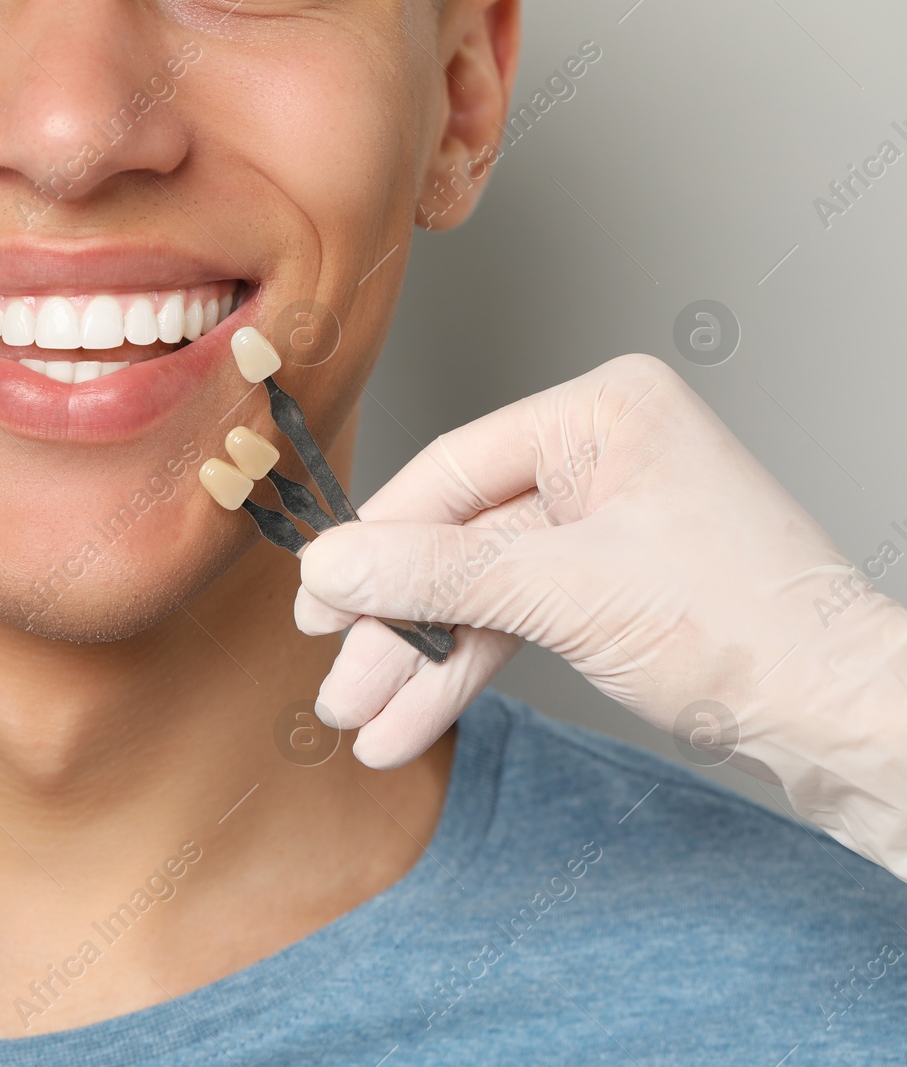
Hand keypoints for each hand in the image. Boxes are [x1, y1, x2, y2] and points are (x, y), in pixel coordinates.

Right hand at [297, 353, 906, 877]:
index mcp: (604, 413)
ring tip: (365, 721)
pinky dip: (464, 670)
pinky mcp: (606, 581)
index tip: (316, 601)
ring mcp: (603, 520)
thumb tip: (328, 567)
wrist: (843, 720)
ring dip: (420, 661)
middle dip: (396, 624)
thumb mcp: (565, 593)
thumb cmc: (746, 629)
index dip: (376, 543)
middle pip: (457, 537)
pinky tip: (413, 720)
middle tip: (337, 680)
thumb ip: (435, 577)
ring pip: (478, 588)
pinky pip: (512, 618)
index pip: (452, 470)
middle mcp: (600, 454)